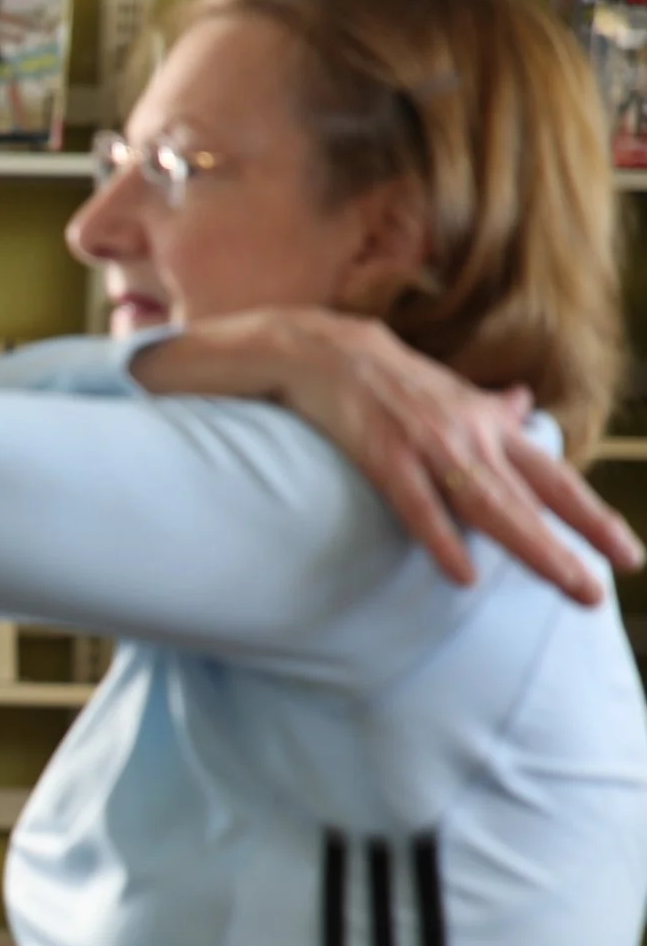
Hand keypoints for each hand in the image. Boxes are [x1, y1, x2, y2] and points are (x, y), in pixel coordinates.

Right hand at [257, 312, 637, 605]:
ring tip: (568, 584)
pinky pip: (418, 506)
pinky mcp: (384, 456)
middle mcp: (471, 436)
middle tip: (598, 595)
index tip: (627, 556)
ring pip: (490, 506)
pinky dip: (442, 539)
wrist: (328, 350)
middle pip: (530, 500)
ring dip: (533, 547)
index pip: (553, 479)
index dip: (591, 518)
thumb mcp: (451, 391)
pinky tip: (464, 576)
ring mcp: (429, 446)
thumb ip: (491, 408)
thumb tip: (525, 404)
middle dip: (570, 546)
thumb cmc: (389, 378)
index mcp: (490, 426)